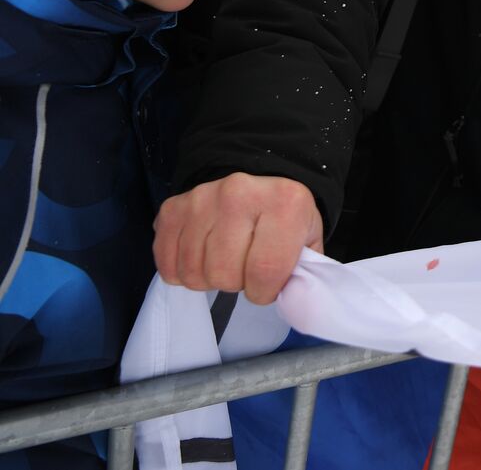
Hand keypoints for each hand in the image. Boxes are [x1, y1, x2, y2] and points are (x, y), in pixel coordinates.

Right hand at [153, 173, 323, 304]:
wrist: (258, 184)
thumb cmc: (284, 218)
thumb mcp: (308, 238)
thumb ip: (303, 270)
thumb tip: (290, 299)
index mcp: (283, 201)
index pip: (265, 270)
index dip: (265, 292)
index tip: (268, 286)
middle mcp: (239, 194)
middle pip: (224, 275)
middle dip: (237, 284)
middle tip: (246, 269)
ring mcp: (201, 199)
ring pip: (194, 273)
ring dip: (210, 279)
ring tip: (226, 261)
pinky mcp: (172, 209)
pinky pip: (168, 265)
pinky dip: (183, 272)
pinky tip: (203, 258)